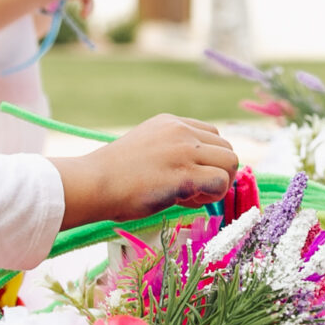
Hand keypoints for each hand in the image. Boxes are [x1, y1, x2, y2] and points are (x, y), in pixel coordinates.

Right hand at [50, 114, 238, 224]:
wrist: (93, 183)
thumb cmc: (113, 176)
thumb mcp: (146, 149)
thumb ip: (172, 153)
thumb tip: (200, 178)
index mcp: (170, 122)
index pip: (212, 135)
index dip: (208, 160)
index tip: (189, 176)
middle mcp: (181, 131)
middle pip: (227, 148)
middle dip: (217, 172)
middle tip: (194, 190)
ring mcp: (185, 150)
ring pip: (231, 163)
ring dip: (218, 184)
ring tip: (191, 196)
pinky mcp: (186, 174)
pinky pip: (222, 182)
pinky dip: (212, 196)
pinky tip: (187, 201)